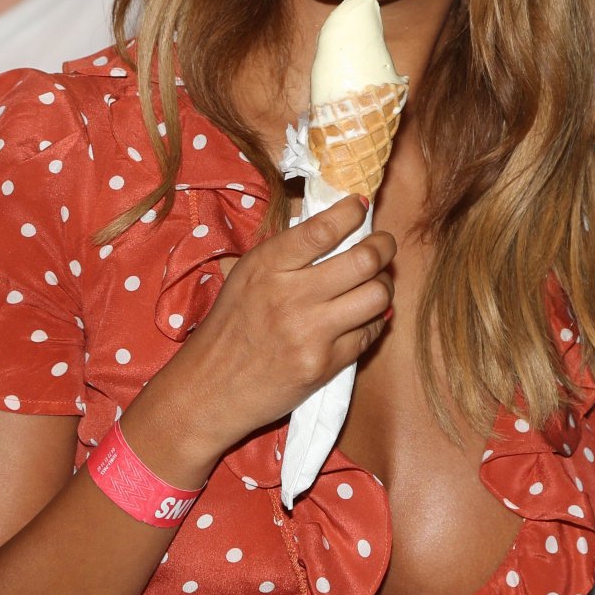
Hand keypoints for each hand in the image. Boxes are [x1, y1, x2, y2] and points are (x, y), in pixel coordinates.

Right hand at [141, 195, 394, 476]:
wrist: (211, 388)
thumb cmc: (231, 325)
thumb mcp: (247, 274)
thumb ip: (288, 251)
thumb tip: (337, 221)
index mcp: (268, 265)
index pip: (324, 229)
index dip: (352, 212)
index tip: (360, 206)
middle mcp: (290, 296)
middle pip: (365, 259)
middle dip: (383, 247)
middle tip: (382, 246)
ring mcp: (310, 333)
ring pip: (377, 296)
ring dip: (384, 285)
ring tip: (375, 282)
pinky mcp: (324, 365)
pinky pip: (370, 333)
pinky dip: (373, 320)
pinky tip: (362, 316)